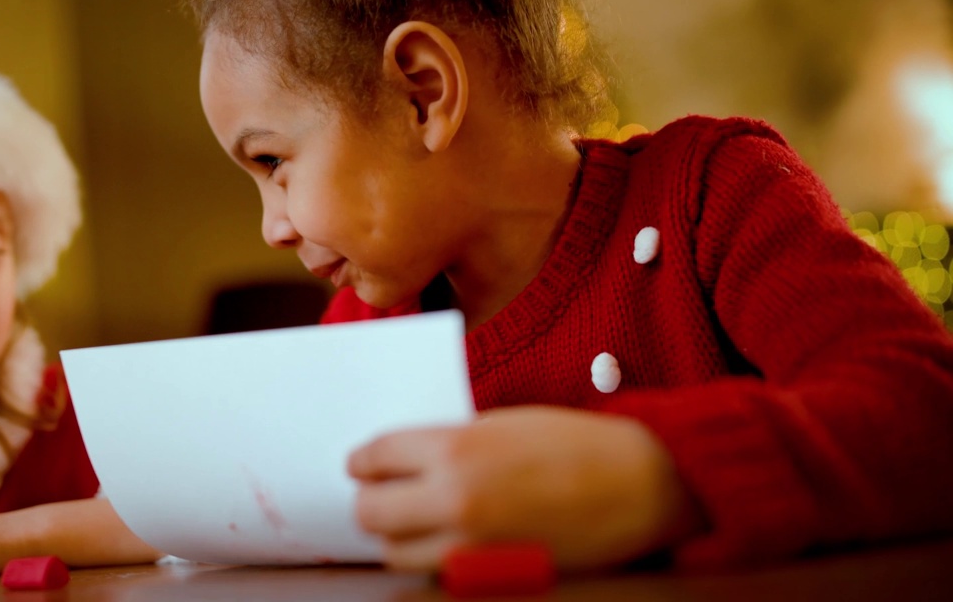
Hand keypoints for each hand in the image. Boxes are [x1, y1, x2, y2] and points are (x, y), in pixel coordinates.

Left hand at [348, 406, 701, 571]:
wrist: (640, 483)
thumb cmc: (575, 444)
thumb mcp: (500, 422)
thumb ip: (447, 443)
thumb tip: (403, 461)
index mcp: (455, 449)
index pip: (376, 456)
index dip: (361, 461)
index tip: (359, 464)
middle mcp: (455, 499)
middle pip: (371, 512)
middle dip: (370, 501)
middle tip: (379, 494)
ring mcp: (471, 546)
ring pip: (395, 552)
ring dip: (396, 536)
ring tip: (413, 520)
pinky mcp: (490, 577)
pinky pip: (435, 573)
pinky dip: (430, 558)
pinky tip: (444, 540)